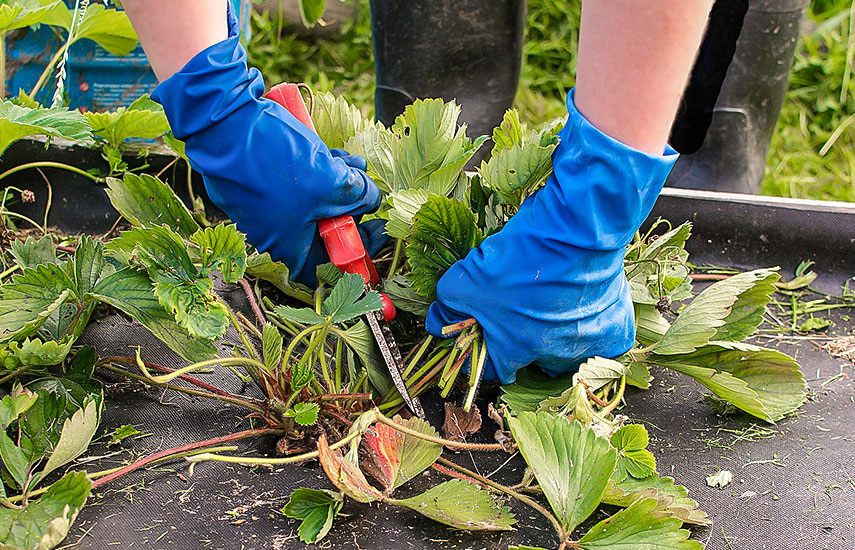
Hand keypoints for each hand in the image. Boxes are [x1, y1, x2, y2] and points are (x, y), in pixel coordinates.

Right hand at [151, 6, 380, 284]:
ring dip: (340, 185)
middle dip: (351, 209)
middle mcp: (274, 230)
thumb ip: (359, 195)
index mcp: (288, 245)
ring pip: (314, 201)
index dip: (357, 252)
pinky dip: (320, 172)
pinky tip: (339, 156)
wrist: (226, 123)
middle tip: (370, 192)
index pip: (328, 265)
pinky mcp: (262, 180)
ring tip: (359, 167)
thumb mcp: (331, 183)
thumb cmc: (276, 163)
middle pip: (323, 230)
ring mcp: (266, 204)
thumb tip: (372, 197)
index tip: (377, 232)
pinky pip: (299, 184)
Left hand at [425, 90, 678, 383]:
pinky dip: (594, 331)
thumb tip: (435, 323)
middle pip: (530, 361)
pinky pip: (604, 345)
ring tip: (551, 310)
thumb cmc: (521, 256)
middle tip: (519, 314)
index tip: (479, 336)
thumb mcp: (466, 278)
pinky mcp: (615, 331)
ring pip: (567, 356)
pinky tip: (584, 311)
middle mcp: (551, 356)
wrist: (578, 230)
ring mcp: (586, 346)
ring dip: (557, 339)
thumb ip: (448, 305)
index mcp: (514, 349)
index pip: (490, 368)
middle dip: (521, 343)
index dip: (480, 352)